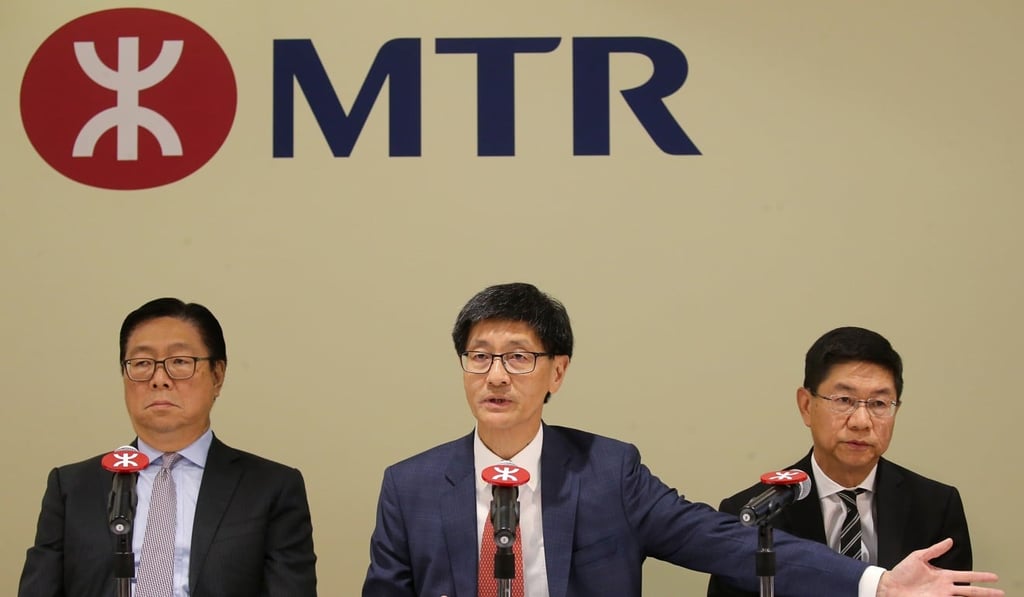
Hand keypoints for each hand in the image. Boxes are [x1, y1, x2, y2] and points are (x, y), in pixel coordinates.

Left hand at [878, 538, 1002, 595]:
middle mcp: (945, 588)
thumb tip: (949, 541)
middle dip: (986, 592)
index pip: (967, 576)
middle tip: (1001, 593)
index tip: (994, 577)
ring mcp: (941, 596)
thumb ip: (935, 550)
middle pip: (971, 590)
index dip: (981, 577)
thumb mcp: (918, 557)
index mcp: (943, 575)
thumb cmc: (902, 572)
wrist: (889, 586)